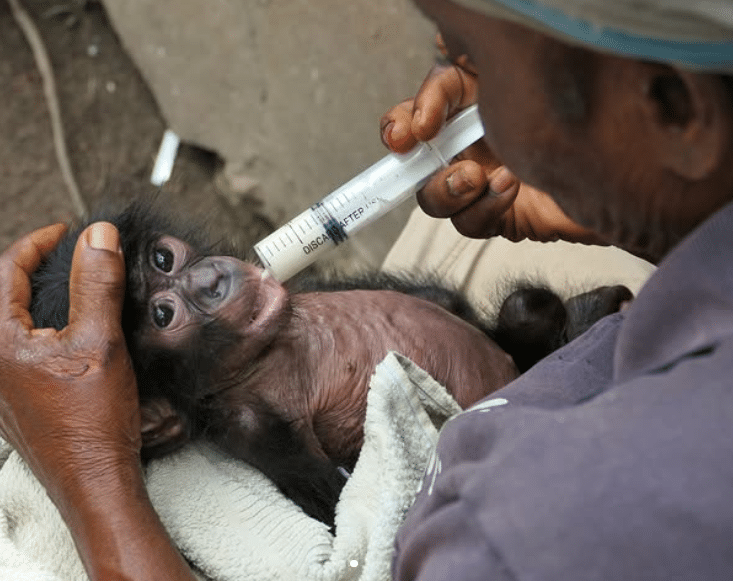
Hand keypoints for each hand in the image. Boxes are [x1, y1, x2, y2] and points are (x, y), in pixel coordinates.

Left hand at [0, 222, 139, 504]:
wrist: (94, 478)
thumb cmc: (92, 423)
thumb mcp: (101, 342)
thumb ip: (96, 284)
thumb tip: (99, 237)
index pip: (3, 270)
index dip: (37, 242)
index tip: (66, 232)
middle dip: (31, 266)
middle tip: (66, 253)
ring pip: (8, 320)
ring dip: (34, 295)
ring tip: (68, 283)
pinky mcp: (12, 396)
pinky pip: (16, 344)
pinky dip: (37, 323)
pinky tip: (66, 328)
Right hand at [380, 40, 601, 243]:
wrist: (630, 179)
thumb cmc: (589, 120)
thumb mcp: (524, 80)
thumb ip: (485, 60)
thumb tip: (444, 39)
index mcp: (480, 101)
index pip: (429, 102)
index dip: (410, 114)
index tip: (413, 128)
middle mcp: (477, 141)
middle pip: (418, 152)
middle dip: (408, 155)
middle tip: (413, 148)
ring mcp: (486, 181)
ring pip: (432, 194)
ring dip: (444, 187)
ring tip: (475, 176)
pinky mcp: (501, 216)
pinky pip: (468, 223)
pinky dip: (482, 208)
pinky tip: (511, 189)